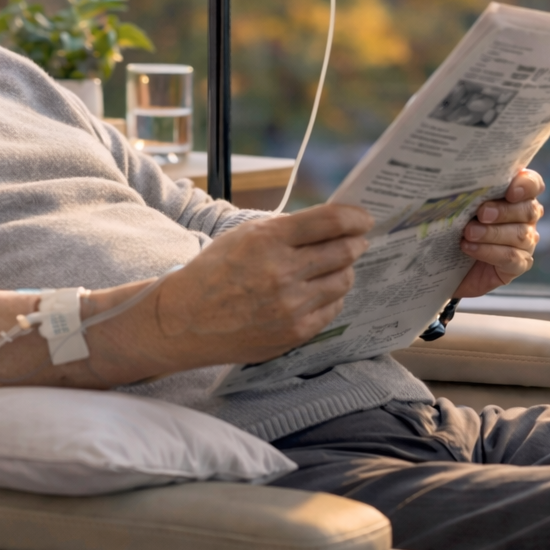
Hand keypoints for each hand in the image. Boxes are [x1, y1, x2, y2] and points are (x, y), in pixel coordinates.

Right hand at [153, 204, 371, 367]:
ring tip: (334, 266)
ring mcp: (291, 306)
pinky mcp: (295, 333)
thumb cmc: (216, 271)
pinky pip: (333, 308)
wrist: (186, 320)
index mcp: (269, 239)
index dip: (355, 217)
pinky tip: (318, 291)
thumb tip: (332, 223)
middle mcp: (283, 271)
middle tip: (357, 241)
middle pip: (345, 250)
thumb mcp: (245, 235)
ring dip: (344, 269)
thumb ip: (287, 228)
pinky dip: (331, 296)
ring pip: (344, 280)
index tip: (364, 218)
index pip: (330, 221)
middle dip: (356, 242)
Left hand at [453, 169, 543, 297]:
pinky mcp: (519, 265)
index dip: (526, 185)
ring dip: (492, 233)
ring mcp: (526, 242)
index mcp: (517, 195)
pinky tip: (470, 248)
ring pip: (520, 235)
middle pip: (528, 210)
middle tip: (481, 214)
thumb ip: (470, 193)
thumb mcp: (461, 206)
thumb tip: (458, 179)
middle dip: (504, 211)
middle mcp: (526, 217)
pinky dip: (489, 252)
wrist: (446, 263)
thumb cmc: (455, 225)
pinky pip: (512, 258)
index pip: (533, 184)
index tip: (509, 192)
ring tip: (469, 233)